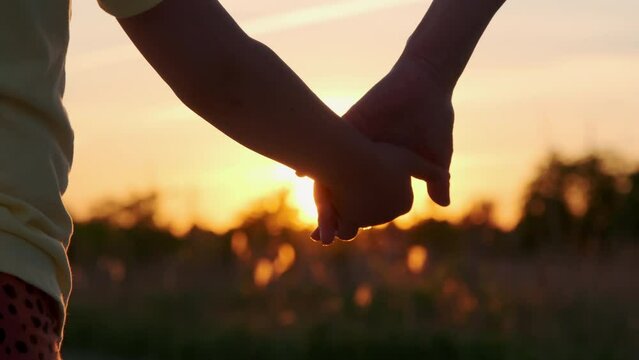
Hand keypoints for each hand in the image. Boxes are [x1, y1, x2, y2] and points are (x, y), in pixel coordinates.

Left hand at [312, 53, 454, 243]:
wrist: (426, 83)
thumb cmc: (433, 119)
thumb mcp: (435, 156)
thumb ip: (435, 180)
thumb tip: (443, 204)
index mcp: (382, 167)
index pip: (364, 198)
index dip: (355, 217)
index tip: (343, 235)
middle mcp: (365, 156)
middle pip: (342, 189)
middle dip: (331, 213)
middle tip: (319, 236)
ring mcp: (357, 140)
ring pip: (333, 169)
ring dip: (321, 193)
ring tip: (312, 216)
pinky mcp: (353, 122)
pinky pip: (330, 140)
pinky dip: (317, 156)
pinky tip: (301, 175)